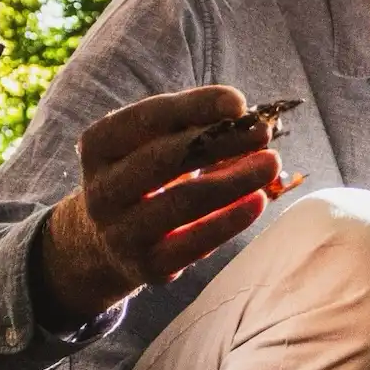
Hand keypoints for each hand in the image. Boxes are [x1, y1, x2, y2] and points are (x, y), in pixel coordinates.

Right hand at [36, 86, 280, 326]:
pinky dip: (229, 221)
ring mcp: (121, 232)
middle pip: (165, 159)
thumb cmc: (142, 179)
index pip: (149, 118)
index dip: (196, 107)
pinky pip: (193, 244)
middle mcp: (102, 190)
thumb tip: (242, 116)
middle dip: (220, 142)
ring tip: (270, 163)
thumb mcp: (150, 145)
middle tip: (263, 133)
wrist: (105, 244)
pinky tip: (258, 201)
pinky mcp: (147, 266)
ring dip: (233, 180)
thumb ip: (188, 127)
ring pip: (182, 201)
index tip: (238, 103)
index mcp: (98, 146)